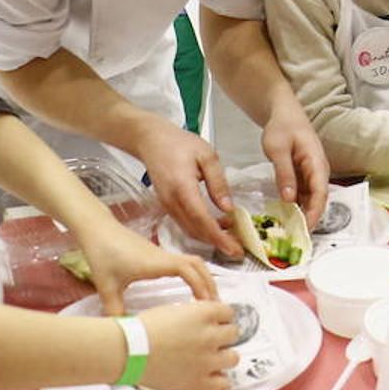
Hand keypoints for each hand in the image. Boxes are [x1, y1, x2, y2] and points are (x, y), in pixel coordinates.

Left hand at [78, 220, 216, 314]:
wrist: (98, 229)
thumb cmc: (103, 254)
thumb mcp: (106, 286)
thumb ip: (114, 310)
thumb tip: (123, 332)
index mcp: (156, 263)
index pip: (188, 270)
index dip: (200, 286)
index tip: (206, 305)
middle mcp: (164, 257)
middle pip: (198, 264)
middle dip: (209, 283)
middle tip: (214, 305)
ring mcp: (162, 254)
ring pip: (192, 262)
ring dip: (203, 277)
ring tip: (206, 299)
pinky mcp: (157, 254)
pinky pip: (183, 263)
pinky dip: (192, 275)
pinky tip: (188, 289)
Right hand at [133, 116, 239, 257]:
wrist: (151, 140)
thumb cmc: (179, 143)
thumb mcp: (207, 155)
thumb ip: (218, 182)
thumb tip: (228, 208)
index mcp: (182, 188)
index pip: (202, 220)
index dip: (219, 237)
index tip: (234, 249)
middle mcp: (172, 201)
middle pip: (195, 230)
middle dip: (217, 243)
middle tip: (237, 250)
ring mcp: (167, 205)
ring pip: (189, 230)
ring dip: (209, 237)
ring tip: (231, 238)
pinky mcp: (167, 205)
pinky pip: (184, 223)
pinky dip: (200, 229)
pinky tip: (216, 224)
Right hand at [136, 300, 238, 389]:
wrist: (129, 350)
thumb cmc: (143, 329)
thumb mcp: (173, 310)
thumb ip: (193, 314)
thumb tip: (200, 318)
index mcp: (204, 313)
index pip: (228, 312)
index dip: (221, 317)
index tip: (216, 321)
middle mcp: (210, 335)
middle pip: (234, 333)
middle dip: (224, 335)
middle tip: (213, 339)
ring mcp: (206, 359)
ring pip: (233, 357)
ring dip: (225, 356)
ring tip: (214, 357)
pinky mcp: (199, 380)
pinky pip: (223, 383)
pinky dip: (220, 380)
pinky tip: (212, 376)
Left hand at [260, 100, 329, 229]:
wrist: (283, 113)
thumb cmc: (282, 127)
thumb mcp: (278, 149)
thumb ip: (284, 173)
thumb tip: (289, 199)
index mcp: (317, 163)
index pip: (321, 194)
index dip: (314, 213)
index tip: (304, 229)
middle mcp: (319, 171)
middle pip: (318, 200)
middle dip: (309, 219)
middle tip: (294, 238)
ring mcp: (312, 174)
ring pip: (310, 200)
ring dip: (302, 215)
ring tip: (288, 232)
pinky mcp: (304, 176)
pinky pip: (302, 195)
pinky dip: (295, 206)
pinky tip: (285, 217)